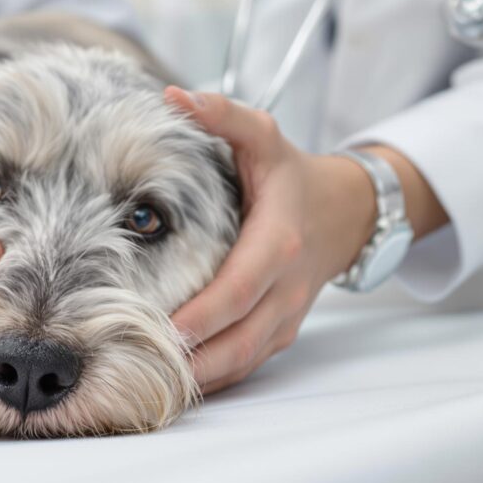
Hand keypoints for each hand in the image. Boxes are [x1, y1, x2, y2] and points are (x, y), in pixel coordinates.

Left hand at [165, 87, 377, 393]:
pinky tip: (171, 384)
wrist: (344, 213)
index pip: (238, 290)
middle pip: (238, 340)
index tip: (161, 330)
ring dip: (198, 379)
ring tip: (145, 385)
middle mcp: (287, 290)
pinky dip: (211, 379)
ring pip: (242, 362)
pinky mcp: (278, 332)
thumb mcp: (262, 137)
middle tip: (137, 368)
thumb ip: (223, 115)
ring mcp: (286, 317)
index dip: (201, 315)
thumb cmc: (290, 177)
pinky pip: (244, 365)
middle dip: (191, 360)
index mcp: (279, 244)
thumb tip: (175, 96)